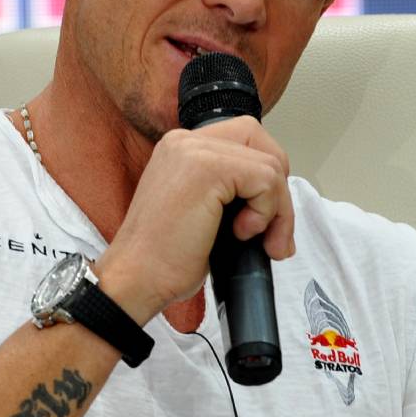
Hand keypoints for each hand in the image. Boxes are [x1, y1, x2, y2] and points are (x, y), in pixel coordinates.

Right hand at [97, 116, 294, 329]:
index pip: (245, 138)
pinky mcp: (207, 169)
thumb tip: (276, 196)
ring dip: (277, 211)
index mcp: (182, 148)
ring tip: (256, 240)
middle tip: (274, 231)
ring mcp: (195, 150)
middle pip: (261, 142)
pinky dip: (267, 213)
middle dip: (278, 188)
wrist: (137, 278)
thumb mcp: (201, 209)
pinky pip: (266, 180)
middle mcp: (186, 140)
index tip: (263, 216)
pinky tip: (240, 233)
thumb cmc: (164, 257)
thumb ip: (230, 191)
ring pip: (270, 165)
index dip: (265, 176)